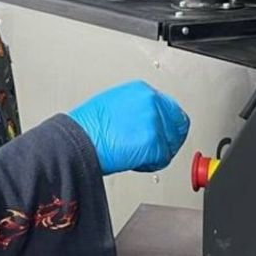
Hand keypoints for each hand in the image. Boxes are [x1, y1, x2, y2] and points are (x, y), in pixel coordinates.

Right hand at [67, 80, 189, 174]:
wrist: (78, 140)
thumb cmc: (89, 126)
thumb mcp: (115, 104)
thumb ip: (137, 109)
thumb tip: (145, 120)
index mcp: (142, 91)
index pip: (171, 108)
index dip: (167, 126)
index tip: (164, 135)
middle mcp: (151, 102)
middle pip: (178, 125)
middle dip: (168, 140)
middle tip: (155, 149)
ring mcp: (154, 122)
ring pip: (170, 144)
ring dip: (157, 153)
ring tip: (136, 154)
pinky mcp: (153, 142)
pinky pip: (162, 159)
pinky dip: (149, 164)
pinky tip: (133, 160)